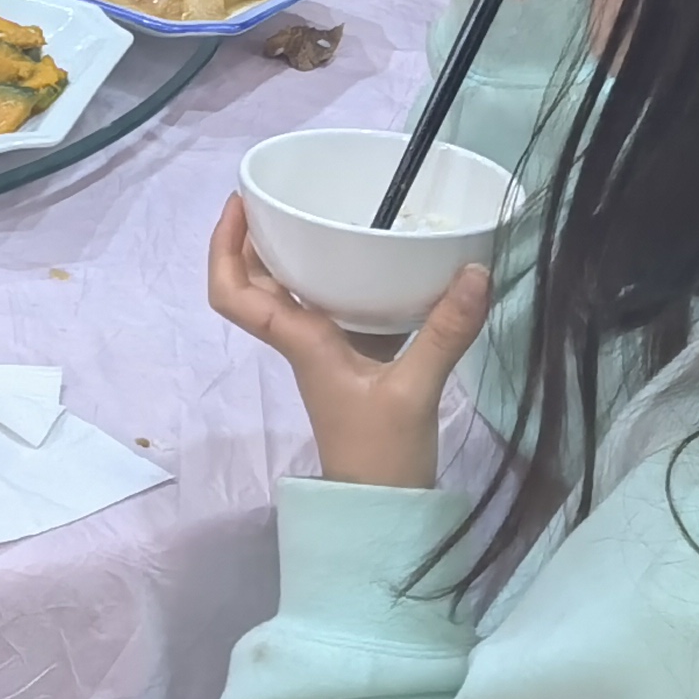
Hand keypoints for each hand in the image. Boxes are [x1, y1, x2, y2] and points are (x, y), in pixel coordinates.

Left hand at [208, 194, 489, 488]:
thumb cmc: (380, 454)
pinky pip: (333, 304)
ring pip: (293, 291)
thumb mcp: (415, 389)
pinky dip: (341, 276)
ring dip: (295, 253)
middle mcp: (303, 338)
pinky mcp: (354, 359)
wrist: (384, 504)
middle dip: (257, 236)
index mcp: (299, 340)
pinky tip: (374, 257)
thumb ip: (445, 331)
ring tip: (319, 210)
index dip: (223, 246)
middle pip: (257, 281)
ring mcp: (326, 349)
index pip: (233, 292)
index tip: (239, 203)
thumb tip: (475, 271)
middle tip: (280, 194)